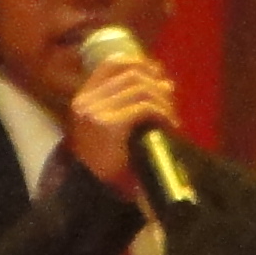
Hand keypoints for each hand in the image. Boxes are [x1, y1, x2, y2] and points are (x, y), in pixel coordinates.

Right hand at [66, 37, 181, 200]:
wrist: (96, 192)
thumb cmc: (108, 163)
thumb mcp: (111, 128)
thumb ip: (126, 104)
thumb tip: (164, 83)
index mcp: (83, 98)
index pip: (110, 64)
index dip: (137, 62)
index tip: (156, 71)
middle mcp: (87, 101)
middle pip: (131, 75)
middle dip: (156, 84)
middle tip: (171, 99)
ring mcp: (96, 112)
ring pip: (141, 89)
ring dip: (163, 100)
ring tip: (171, 116)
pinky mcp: (109, 124)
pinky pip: (144, 107)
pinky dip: (162, 113)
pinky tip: (170, 125)